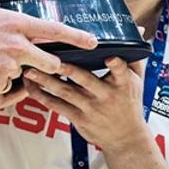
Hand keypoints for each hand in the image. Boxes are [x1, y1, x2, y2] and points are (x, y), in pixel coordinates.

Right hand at [0, 0, 97, 93]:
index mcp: (16, 24)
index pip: (55, 30)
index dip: (77, 36)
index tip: (92, 41)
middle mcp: (18, 46)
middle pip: (49, 61)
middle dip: (47, 63)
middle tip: (30, 60)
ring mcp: (9, 67)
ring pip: (23, 73)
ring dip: (14, 71)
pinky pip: (5, 86)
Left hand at [23, 57, 149, 152]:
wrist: (125, 138)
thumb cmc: (130, 103)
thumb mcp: (137, 80)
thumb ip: (134, 55)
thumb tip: (139, 30)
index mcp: (122, 84)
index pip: (121, 71)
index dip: (116, 64)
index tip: (110, 56)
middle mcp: (105, 95)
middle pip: (84, 79)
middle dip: (66, 68)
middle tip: (48, 55)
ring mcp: (90, 108)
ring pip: (65, 92)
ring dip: (46, 80)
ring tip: (29, 69)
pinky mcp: (78, 118)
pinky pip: (57, 106)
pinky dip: (42, 96)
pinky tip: (30, 86)